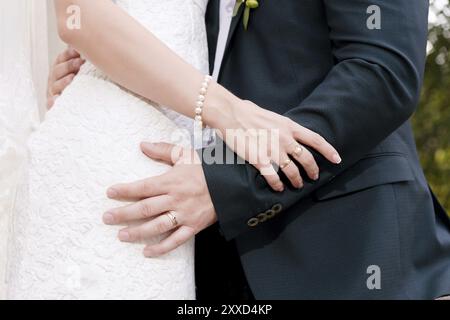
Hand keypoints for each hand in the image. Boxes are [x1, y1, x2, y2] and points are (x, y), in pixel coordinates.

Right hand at [47, 47, 84, 108]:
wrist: (81, 108)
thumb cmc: (84, 85)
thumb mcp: (84, 71)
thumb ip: (83, 60)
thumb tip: (91, 40)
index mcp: (61, 69)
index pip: (61, 59)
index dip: (68, 54)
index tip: (78, 51)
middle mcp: (55, 80)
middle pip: (57, 70)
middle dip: (68, 65)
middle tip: (80, 62)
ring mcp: (54, 92)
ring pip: (55, 85)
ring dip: (63, 81)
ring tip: (72, 78)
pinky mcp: (54, 105)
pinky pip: (52, 103)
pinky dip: (54, 101)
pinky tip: (58, 99)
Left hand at [104, 142, 216, 256]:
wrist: (232, 184)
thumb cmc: (207, 168)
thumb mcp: (186, 154)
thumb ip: (163, 150)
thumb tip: (142, 145)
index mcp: (172, 181)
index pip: (143, 186)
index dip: (125, 190)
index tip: (110, 192)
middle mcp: (176, 199)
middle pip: (145, 208)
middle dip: (124, 213)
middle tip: (107, 218)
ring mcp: (185, 214)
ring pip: (157, 225)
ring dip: (138, 231)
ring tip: (121, 235)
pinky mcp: (194, 226)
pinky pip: (176, 240)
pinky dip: (162, 248)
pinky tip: (147, 252)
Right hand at [204, 96, 341, 191]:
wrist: (230, 114)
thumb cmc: (247, 111)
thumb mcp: (270, 115)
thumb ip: (280, 125)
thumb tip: (282, 129)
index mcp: (289, 126)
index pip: (315, 140)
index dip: (328, 151)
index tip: (337, 160)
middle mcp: (285, 139)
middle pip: (307, 159)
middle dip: (312, 170)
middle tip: (313, 177)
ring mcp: (273, 150)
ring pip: (292, 171)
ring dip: (296, 180)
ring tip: (297, 185)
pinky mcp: (260, 160)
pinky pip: (273, 177)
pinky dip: (277, 185)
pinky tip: (278, 188)